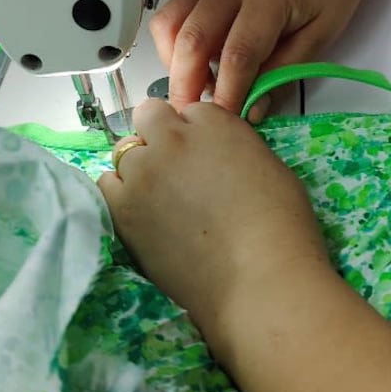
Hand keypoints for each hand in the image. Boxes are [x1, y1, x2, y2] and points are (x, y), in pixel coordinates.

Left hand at [97, 100, 330, 326]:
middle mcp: (173, 138)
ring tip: (165, 203)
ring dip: (142, 168)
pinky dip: (123, 195)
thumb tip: (219, 161)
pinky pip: (108, 186)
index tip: (208, 159)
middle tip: (182, 175)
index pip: (192, 112)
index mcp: (216, 123)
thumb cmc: (282, 226)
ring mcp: (143, 172)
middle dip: (163, 139)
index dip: (199, 135)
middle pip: (150, 119)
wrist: (259, 279)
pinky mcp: (122, 208)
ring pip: (126, 153)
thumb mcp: (271, 169)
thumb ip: (236, 151)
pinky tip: (147, 216)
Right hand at [150, 0, 378, 120]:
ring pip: (170, 27)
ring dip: (177, 67)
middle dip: (188, 86)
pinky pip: (172, 18)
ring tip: (200, 90)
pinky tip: (198, 67)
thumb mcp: (317, 39)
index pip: (238, 54)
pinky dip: (176, 49)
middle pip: (193, 41)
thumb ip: (282, 75)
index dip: (228, 93)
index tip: (224, 123)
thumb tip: (251, 113)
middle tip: (195, 118)